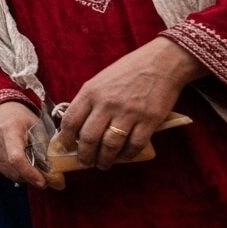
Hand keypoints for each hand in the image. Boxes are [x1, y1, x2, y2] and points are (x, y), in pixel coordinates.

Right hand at [0, 100, 46, 187]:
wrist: (1, 111)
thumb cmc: (23, 118)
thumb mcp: (39, 126)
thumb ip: (46, 147)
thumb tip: (57, 174)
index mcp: (10, 129)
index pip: (16, 157)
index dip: (29, 173)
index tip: (43, 183)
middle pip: (14, 169)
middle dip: (32, 177)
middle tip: (47, 178)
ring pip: (10, 173)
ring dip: (25, 176)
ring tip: (36, 171)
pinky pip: (5, 171)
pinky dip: (17, 173)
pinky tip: (25, 166)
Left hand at [59, 37, 203, 169]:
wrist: (161, 63)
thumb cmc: (128, 71)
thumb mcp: (100, 81)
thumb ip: (88, 101)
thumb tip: (77, 126)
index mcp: (90, 92)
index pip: (70, 121)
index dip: (65, 139)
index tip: (65, 148)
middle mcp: (106, 103)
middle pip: (88, 138)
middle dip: (84, 155)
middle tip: (85, 162)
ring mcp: (128, 113)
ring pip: (109, 145)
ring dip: (104, 159)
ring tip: (102, 164)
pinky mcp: (149, 120)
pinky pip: (134, 145)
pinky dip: (127, 155)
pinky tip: (123, 157)